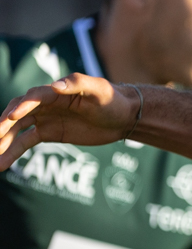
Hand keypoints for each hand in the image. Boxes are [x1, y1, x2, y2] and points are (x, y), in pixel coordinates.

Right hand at [0, 74, 139, 169]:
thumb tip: (56, 86)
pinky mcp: (47, 133)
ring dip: (3, 142)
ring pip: (17, 130)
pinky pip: (25, 142)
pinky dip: (12, 152)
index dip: (22, 106)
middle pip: (18, 113)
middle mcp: (45, 104)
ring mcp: (44, 119)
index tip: (12, 117)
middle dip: (4, 126)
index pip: (33, 97)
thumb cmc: (112, 99)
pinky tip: (1, 164)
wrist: (122, 117)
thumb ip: (78, 84)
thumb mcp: (99, 90)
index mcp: (55, 91)